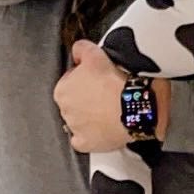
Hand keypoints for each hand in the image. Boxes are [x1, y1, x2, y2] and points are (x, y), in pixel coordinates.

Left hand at [53, 41, 170, 151]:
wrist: (132, 106)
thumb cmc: (114, 81)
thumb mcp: (94, 53)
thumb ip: (80, 49)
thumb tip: (77, 51)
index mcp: (62, 90)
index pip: (69, 82)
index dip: (83, 79)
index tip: (94, 79)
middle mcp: (65, 111)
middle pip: (74, 102)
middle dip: (85, 98)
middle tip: (103, 93)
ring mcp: (76, 130)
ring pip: (79, 121)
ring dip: (89, 116)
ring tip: (107, 109)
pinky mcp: (87, 144)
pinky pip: (84, 140)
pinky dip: (90, 136)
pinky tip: (101, 127)